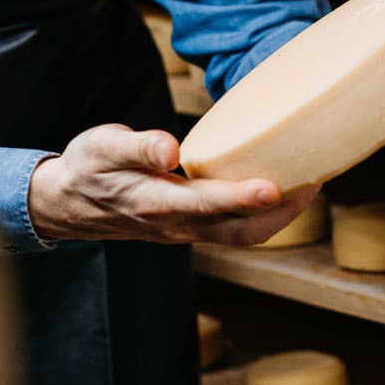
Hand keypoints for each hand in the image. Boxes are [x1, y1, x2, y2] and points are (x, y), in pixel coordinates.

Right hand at [27, 124, 317, 245]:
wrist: (68, 203)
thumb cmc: (87, 167)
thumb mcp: (101, 148)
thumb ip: (137, 147)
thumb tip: (168, 149)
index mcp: (153, 203)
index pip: (206, 204)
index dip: (240, 198)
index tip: (273, 186)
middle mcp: (174, 225)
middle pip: (237, 231)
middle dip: (280, 213)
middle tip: (316, 182)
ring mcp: (185, 232)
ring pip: (241, 236)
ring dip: (279, 218)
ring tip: (311, 187)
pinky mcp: (191, 228)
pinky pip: (235, 231)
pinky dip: (263, 218)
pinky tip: (282, 193)